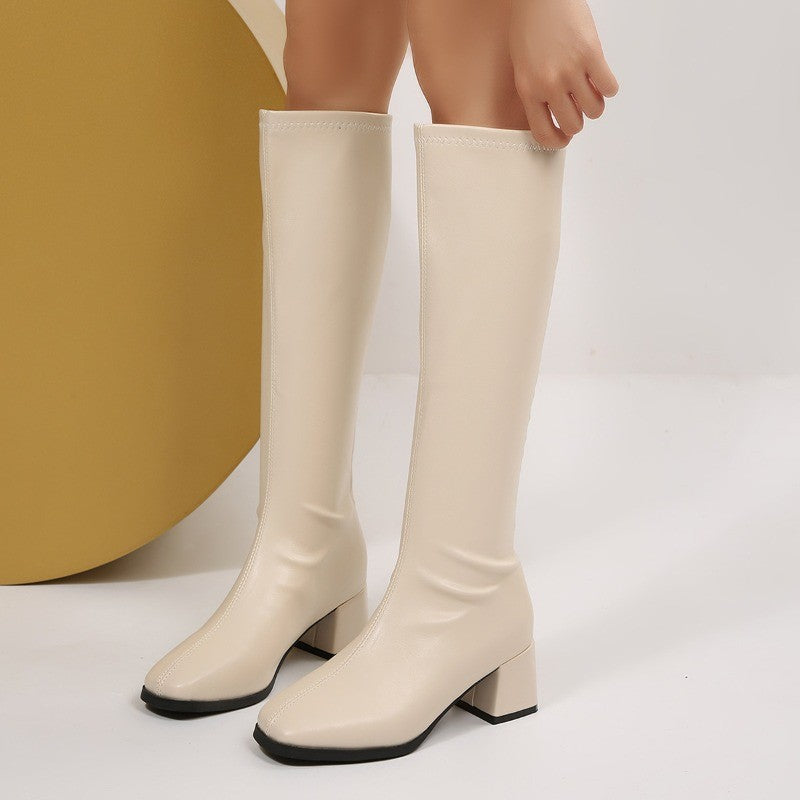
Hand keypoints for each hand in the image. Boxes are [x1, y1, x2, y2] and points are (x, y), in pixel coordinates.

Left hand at [510, 0, 617, 147]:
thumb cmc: (529, 27)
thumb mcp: (522, 67)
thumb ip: (536, 93)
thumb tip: (555, 115)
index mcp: (528, 91)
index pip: (544, 133)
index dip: (558, 141)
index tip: (564, 138)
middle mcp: (549, 85)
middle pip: (573, 125)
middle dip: (579, 120)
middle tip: (578, 107)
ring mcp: (571, 70)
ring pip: (594, 110)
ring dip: (596, 104)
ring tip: (590, 89)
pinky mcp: (591, 54)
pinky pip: (609, 87)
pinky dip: (609, 86)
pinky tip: (600, 76)